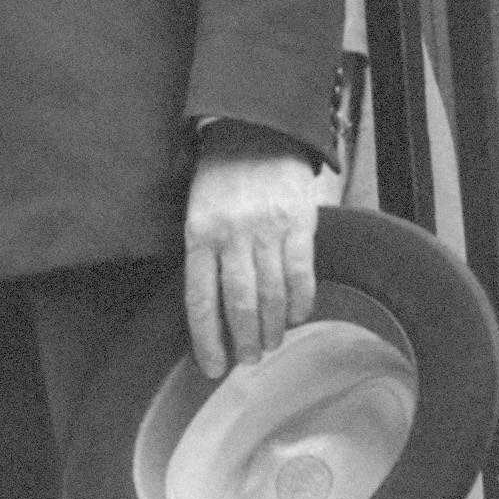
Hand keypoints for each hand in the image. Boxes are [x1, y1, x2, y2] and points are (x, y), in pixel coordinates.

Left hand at [183, 127, 320, 377]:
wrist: (257, 131)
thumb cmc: (221, 178)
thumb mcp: (197, 212)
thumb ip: (204, 255)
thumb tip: (212, 310)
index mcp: (199, 233)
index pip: (200, 299)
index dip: (206, 339)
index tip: (213, 367)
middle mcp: (232, 235)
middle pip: (238, 303)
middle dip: (243, 340)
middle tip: (248, 362)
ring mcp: (268, 229)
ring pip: (271, 293)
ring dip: (272, 327)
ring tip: (270, 345)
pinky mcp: (300, 223)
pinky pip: (302, 272)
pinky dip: (301, 301)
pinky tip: (297, 317)